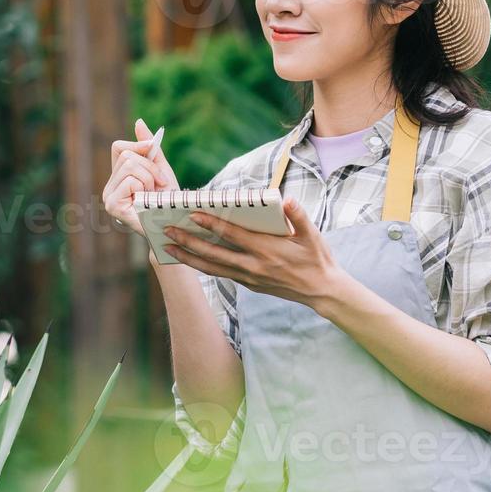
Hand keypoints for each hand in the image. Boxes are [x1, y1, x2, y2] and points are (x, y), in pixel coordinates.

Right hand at [103, 118, 179, 236]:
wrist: (174, 222)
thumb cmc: (167, 199)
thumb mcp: (160, 168)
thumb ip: (149, 147)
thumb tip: (139, 121)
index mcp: (117, 177)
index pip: (119, 147)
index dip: (139, 146)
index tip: (153, 153)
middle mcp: (109, 187)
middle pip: (127, 155)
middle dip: (150, 167)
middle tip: (158, 185)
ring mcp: (108, 197)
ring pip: (130, 165)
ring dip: (150, 178)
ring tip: (153, 194)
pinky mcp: (113, 206)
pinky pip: (131, 180)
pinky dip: (146, 187)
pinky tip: (148, 202)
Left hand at [162, 197, 344, 309]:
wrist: (322, 292)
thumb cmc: (318, 259)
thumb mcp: (314, 236)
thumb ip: (299, 216)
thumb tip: (287, 199)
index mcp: (267, 250)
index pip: (233, 235)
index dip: (212, 225)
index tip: (193, 214)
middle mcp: (254, 266)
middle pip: (214, 254)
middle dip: (189, 242)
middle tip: (168, 232)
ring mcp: (250, 278)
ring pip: (213, 268)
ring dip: (189, 258)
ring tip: (169, 248)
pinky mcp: (249, 285)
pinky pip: (221, 274)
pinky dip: (203, 266)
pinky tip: (191, 258)